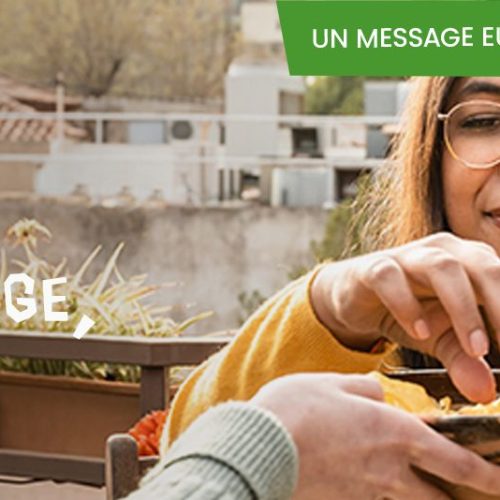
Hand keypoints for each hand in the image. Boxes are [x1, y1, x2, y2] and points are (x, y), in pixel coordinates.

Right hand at [251, 373, 499, 499]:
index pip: (456, 461)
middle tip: (476, 493)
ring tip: (428, 492)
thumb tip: (378, 394)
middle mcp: (389, 469)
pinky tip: (380, 489)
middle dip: (462, 498)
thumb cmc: (296, 407)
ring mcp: (367, 492)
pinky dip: (386, 499)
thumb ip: (364, 387)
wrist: (260, 445)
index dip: (487, 475)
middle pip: (440, 497)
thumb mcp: (333, 382)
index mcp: (393, 432)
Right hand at [311, 232, 499, 401]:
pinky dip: (407, 304)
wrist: (357, 297)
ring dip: (463, 307)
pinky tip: (419, 332)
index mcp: (472, 263)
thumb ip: (465, 360)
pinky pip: (391, 277)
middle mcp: (445, 252)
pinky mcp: (373, 267)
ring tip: (476, 350)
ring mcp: (408, 256)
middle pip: (484, 265)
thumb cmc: (410, 311)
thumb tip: (485, 394)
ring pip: (442, 267)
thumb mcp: (441, 339)